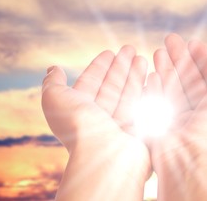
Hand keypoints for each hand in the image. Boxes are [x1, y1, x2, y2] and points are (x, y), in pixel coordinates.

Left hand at [41, 46, 150, 199]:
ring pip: (129, 94)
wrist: (106, 157)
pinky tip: (154, 76)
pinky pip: (145, 106)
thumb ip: (53, 83)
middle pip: (112, 86)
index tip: (109, 52)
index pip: (91, 83)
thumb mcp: (55, 100)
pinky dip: (149, 91)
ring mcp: (121, 125)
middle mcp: (101, 119)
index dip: (99, 67)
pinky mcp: (140, 131)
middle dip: (120, 67)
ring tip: (142, 57)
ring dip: (135, 75)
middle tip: (130, 49)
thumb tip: (53, 69)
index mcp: (81, 112)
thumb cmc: (80, 128)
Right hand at [148, 34, 206, 199]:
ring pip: (172, 86)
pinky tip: (152, 73)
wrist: (193, 157)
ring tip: (158, 50)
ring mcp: (181, 117)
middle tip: (170, 39)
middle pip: (190, 77)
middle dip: (180, 57)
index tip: (193, 42)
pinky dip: (155, 86)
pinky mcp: (163, 123)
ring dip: (166, 67)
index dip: (203, 57)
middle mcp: (202, 110)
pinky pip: (158, 100)